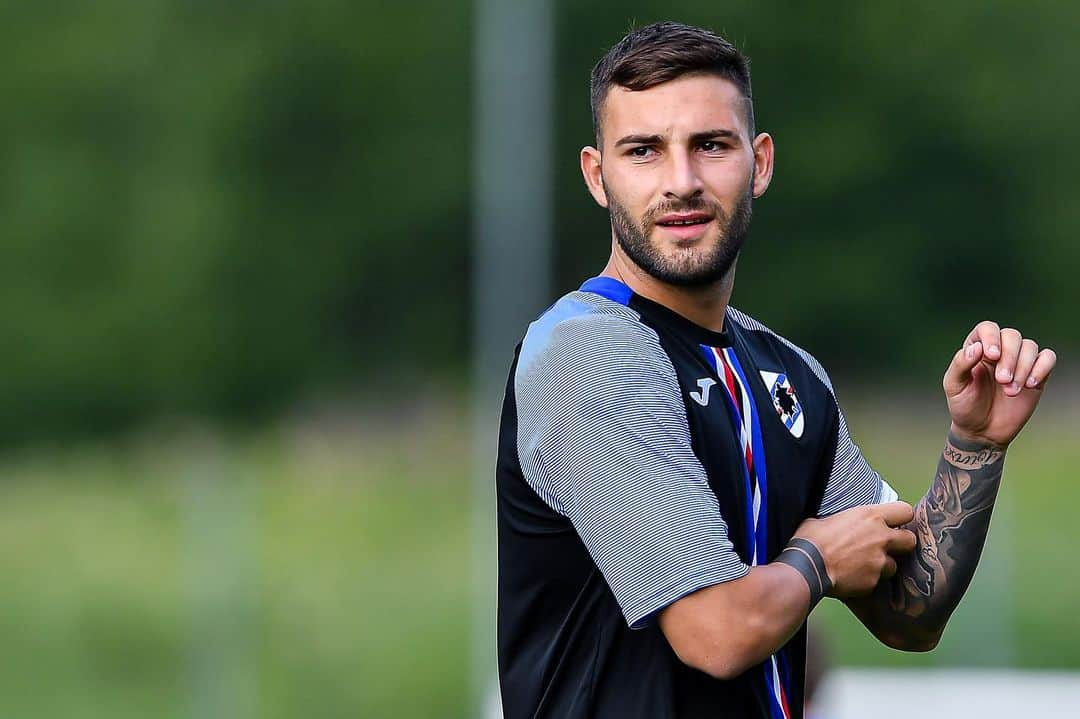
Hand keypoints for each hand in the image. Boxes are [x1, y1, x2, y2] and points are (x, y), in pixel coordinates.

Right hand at [793, 502, 916, 597]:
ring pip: (893, 565)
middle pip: (910, 540)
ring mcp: (879, 562)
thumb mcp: (825, 519)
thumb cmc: (810, 539)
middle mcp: (881, 538)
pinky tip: (852, 578)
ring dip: (882, 566)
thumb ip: (843, 521)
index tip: (892, 523)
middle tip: (886, 547)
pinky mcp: (874, 582)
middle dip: (901, 544)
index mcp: (869, 516)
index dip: (900, 518)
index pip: (905, 511)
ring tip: (863, 566)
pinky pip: (876, 581)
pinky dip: (867, 580)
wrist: (806, 567)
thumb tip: (837, 523)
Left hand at [945, 321, 1057, 448]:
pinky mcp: (1036, 374)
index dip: (991, 337)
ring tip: (1011, 391)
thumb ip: (960, 364)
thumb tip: (976, 347)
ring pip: (1030, 346)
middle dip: (1009, 357)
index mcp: (977, 348)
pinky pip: (1048, 358)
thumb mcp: (954, 386)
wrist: (982, 430)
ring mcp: (1019, 362)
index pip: (987, 328)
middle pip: (1012, 335)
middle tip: (1002, 381)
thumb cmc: (964, 406)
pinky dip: (1042, 368)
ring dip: (1023, 367)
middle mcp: (999, 350)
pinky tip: (1030, 385)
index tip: (992, 356)